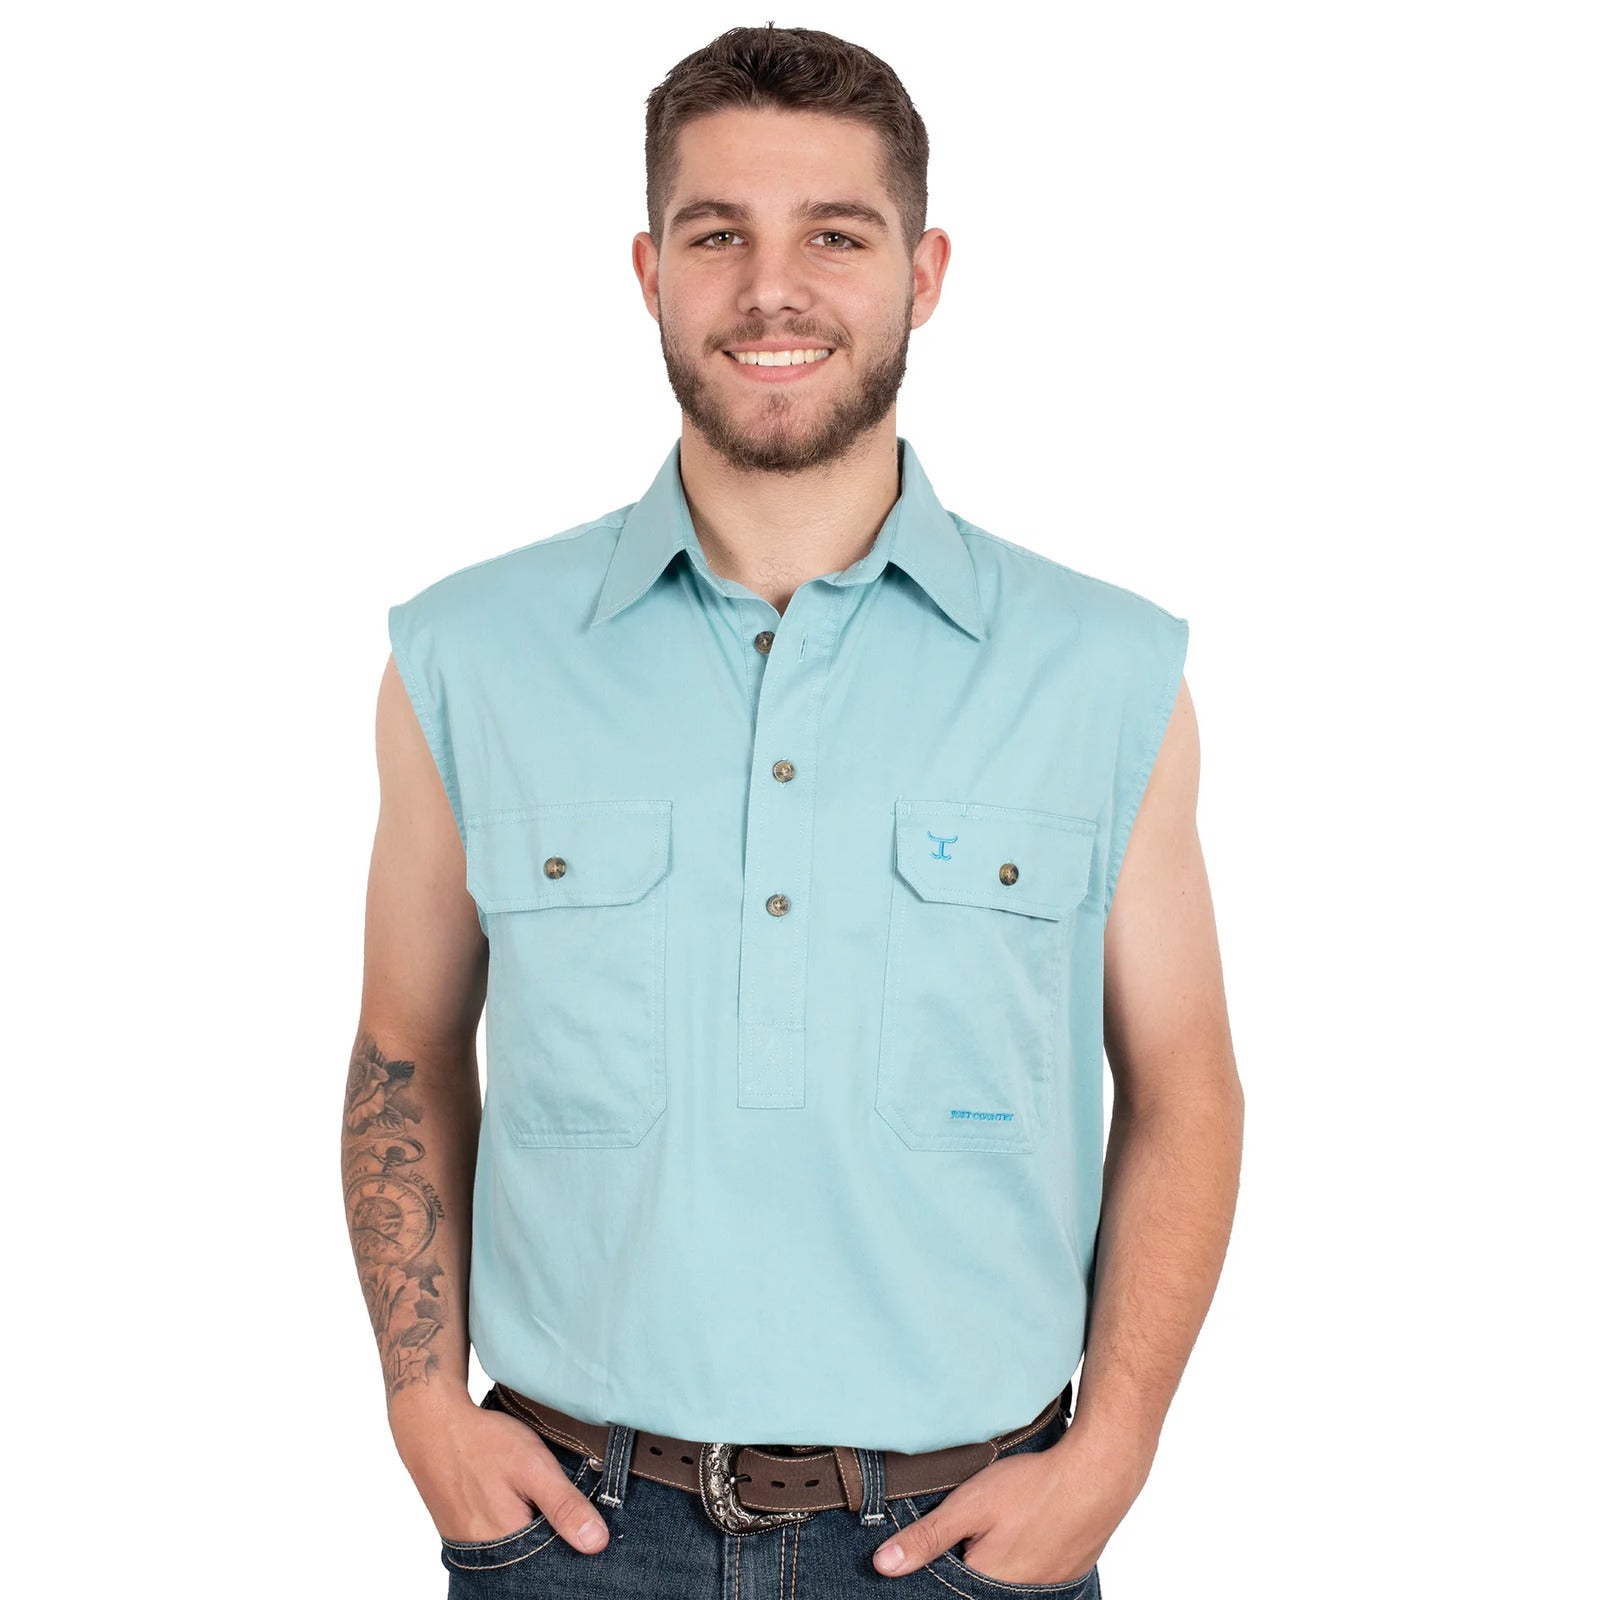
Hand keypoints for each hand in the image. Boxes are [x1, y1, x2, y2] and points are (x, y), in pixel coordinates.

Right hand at [390, 1389, 608, 1554]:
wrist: (432, 1427)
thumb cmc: (483, 1443)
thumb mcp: (534, 1467)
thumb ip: (565, 1505)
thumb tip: (598, 1543)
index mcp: (507, 1544)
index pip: (554, 1563)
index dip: (575, 1542)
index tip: (588, 1522)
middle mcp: (487, 1556)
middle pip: (535, 1559)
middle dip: (554, 1537)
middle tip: (555, 1499)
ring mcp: (472, 1547)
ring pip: (518, 1550)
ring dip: (535, 1531)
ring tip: (537, 1498)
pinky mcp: (464, 1535)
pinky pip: (499, 1542)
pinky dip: (515, 1525)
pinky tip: (520, 1503)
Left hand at [872, 1424, 1145, 1584]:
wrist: (1098, 1475)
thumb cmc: (1033, 1487)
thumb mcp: (969, 1505)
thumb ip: (926, 1537)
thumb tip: (884, 1565)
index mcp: (987, 1583)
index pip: (947, 1585)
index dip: (939, 1562)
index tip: (945, 1539)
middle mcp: (1016, 1595)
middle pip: (977, 1582)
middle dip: (968, 1558)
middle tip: (978, 1527)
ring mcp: (1045, 1589)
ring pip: (1004, 1580)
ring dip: (996, 1558)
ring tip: (1003, 1524)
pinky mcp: (1065, 1575)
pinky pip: (1031, 1575)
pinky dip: (1023, 1556)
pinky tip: (1025, 1528)